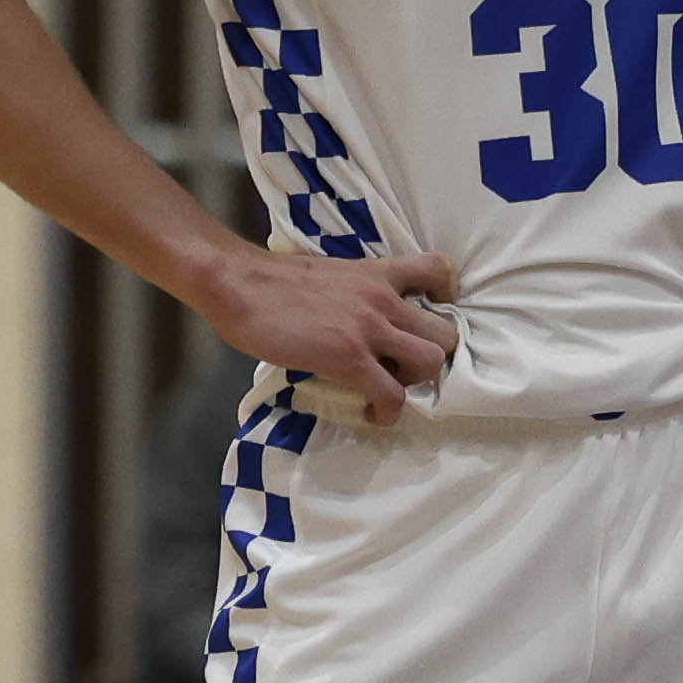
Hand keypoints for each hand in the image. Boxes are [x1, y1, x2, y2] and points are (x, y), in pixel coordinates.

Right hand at [200, 243, 460, 427]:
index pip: (439, 270)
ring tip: (386, 387)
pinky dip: (387, 412)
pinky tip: (370, 412)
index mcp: (376, 273)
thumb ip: (352, 293)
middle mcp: (383, 297)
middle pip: (445, 333)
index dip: (444, 300)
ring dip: (413, 383)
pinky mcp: (349, 357)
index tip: (422, 318)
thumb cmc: (268, 279)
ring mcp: (369, 327)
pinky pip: (392, 396)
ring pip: (431, 362)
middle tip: (399, 366)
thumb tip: (351, 319)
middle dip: (429, 357)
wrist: (237, 282)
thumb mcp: (326, 274)